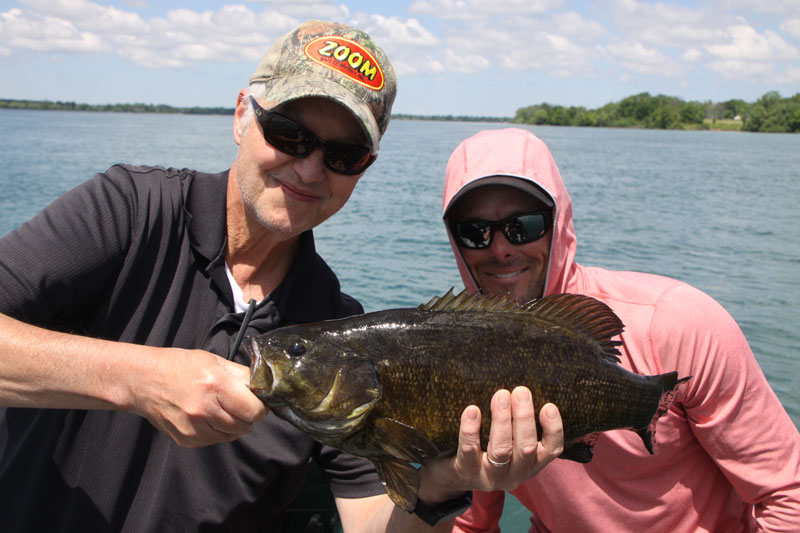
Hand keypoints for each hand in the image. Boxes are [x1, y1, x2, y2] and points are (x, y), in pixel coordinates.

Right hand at [129, 348, 267, 446]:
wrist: (144, 381)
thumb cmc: (180, 366)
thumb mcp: (214, 361)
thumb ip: (241, 375)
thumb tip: (263, 386)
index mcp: (215, 386)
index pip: (253, 410)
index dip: (260, 407)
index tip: (258, 401)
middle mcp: (204, 410)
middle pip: (245, 426)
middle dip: (248, 416)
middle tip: (239, 404)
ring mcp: (194, 428)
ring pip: (231, 436)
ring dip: (233, 425)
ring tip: (221, 408)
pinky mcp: (186, 439)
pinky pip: (214, 441)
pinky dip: (217, 431)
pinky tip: (207, 416)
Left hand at [418, 386, 562, 501]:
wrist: (451, 476)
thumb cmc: (485, 450)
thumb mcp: (509, 443)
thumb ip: (519, 424)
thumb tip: (526, 389)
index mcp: (530, 465)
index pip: (551, 450)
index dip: (554, 429)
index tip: (548, 406)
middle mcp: (514, 475)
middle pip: (526, 447)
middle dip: (524, 417)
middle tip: (520, 391)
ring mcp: (490, 477)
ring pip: (501, 449)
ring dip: (502, 420)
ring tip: (500, 396)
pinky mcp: (466, 473)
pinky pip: (469, 451)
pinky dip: (471, 430)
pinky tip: (472, 410)